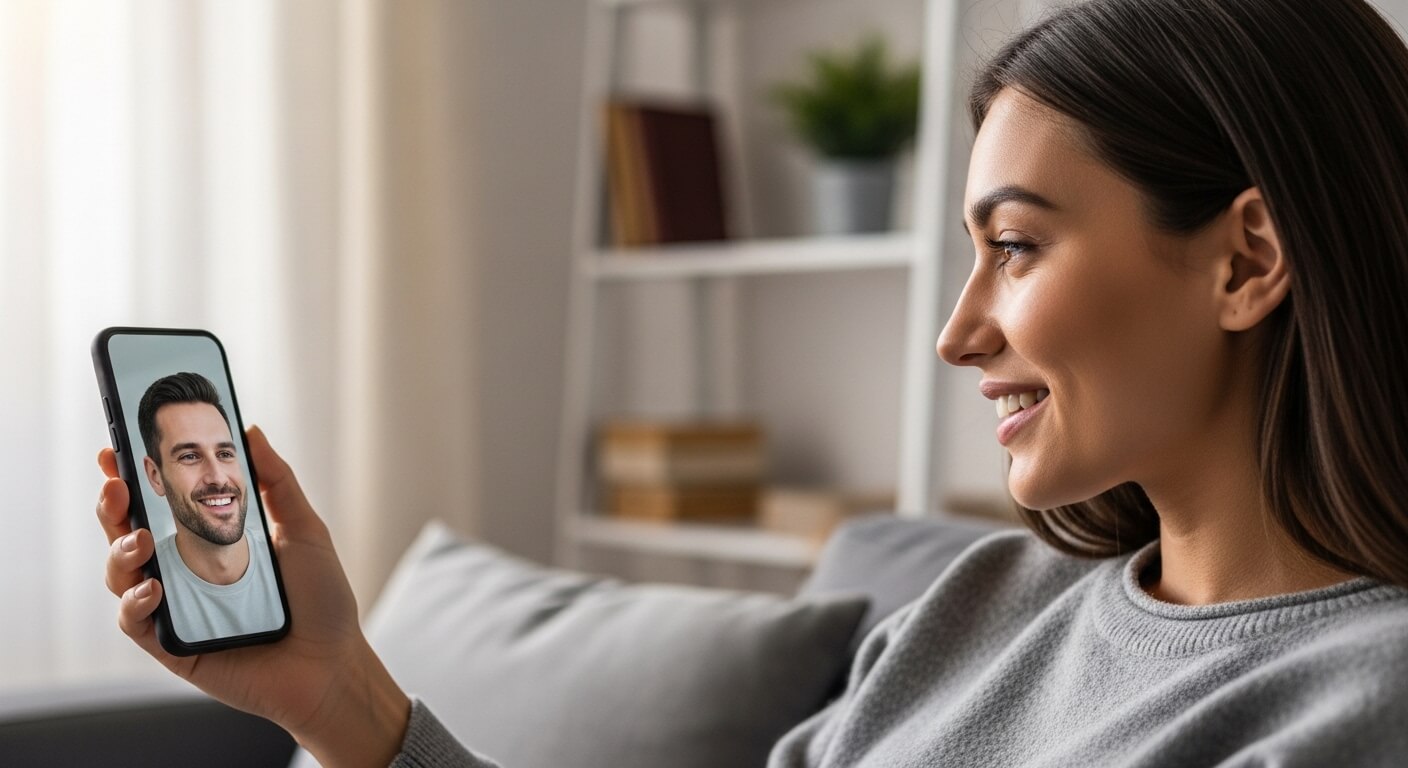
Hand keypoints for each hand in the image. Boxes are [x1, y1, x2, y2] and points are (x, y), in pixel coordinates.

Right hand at [97, 426, 410, 767]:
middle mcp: (185, 571)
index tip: (117, 449)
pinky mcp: (173, 647)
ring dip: (120, 552)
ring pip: (121, 575)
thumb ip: (276, 481)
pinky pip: (136, 623)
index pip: (159, 503)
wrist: (333, 664)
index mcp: (208, 540)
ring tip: (141, 540)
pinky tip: (153, 590)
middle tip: (117, 487)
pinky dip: (136, 604)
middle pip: (127, 533)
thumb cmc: (322, 599)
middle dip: (113, 507)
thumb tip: (251, 429)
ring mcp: (175, 609)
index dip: (132, 477)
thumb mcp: (304, 529)